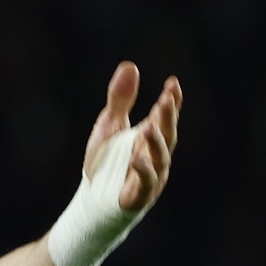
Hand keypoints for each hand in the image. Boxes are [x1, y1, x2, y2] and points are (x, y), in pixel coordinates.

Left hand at [82, 61, 181, 212]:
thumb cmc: (105, 163)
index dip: (171, 101)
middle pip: (167, 135)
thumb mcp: (109, 125)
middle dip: (167, 118)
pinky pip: (145, 183)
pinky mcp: (138, 196)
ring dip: (156, 143)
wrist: (92, 200)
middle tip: (166, 99)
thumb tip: (130, 65)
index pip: (165, 117)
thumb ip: (120, 99)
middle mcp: (155, 156)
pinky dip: (143, 171)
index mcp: (150, 138)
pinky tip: (136, 159)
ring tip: (149, 126)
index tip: (172, 83)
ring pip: (160, 159)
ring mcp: (150, 176)